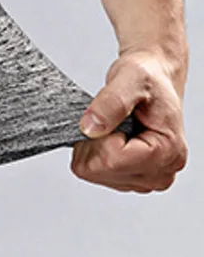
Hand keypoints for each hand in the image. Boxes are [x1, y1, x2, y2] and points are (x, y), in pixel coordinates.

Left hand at [71, 46, 188, 192]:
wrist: (153, 78)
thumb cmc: (146, 77)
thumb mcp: (129, 79)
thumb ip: (110, 103)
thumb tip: (89, 128)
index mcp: (167, 150)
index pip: (113, 161)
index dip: (96, 138)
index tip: (102, 117)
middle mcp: (163, 171)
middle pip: (103, 172)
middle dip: (93, 143)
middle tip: (105, 119)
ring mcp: (150, 178)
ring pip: (97, 175)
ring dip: (94, 148)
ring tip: (110, 125)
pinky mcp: (136, 178)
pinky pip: (99, 174)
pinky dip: (96, 153)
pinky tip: (109, 135)